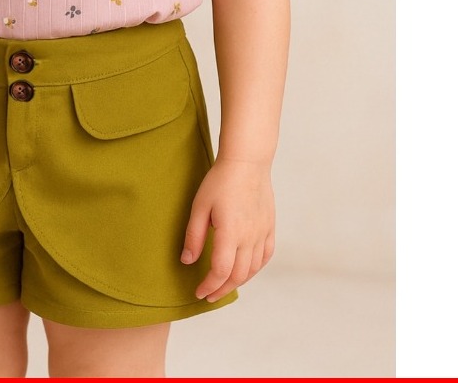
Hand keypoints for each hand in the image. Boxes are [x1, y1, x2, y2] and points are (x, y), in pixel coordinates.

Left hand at [181, 159, 275, 301]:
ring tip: (223, 285)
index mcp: (230, 233)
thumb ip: (194, 236)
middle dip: (221, 289)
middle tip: (208, 295)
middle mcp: (250, 237)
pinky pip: (265, 256)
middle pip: (237, 275)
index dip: (209, 286)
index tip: (198, 292)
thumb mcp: (199, 206)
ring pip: (252, 269)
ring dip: (237, 282)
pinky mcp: (269, 227)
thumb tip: (188, 261)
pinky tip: (245, 270)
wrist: (247, 162)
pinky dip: (255, 269)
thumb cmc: (220, 181)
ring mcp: (262, 233)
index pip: (220, 271)